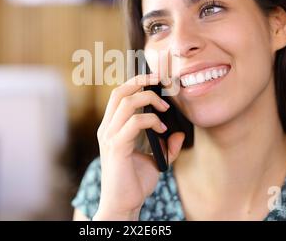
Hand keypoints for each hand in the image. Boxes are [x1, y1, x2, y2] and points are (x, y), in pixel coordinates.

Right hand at [93, 74, 184, 220]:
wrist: (123, 205)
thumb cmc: (135, 183)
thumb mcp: (155, 161)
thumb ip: (166, 146)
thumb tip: (178, 132)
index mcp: (112, 128)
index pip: (119, 95)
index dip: (136, 81)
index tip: (157, 79)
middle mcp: (107, 128)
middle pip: (119, 91)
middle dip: (141, 80)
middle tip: (161, 80)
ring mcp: (109, 137)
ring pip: (126, 102)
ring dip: (149, 99)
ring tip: (165, 107)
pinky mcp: (116, 147)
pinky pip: (134, 123)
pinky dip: (151, 120)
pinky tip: (161, 129)